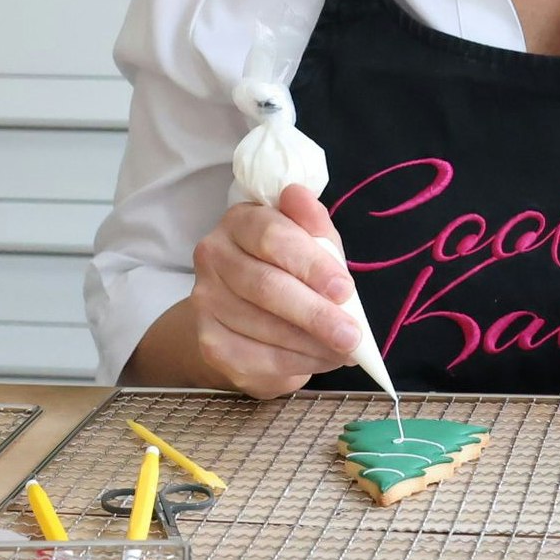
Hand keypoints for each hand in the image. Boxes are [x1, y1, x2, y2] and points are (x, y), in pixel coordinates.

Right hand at [184, 186, 367, 398]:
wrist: (244, 315)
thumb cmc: (287, 269)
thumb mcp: (308, 241)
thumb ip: (311, 223)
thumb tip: (300, 195)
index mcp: (239, 222)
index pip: (271, 237)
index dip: (311, 265)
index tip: (345, 289)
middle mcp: (213, 257)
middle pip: (266, 286)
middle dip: (315, 314)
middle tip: (352, 336)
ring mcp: (206, 302)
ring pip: (264, 328)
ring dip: (313, 344)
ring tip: (346, 350)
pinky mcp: (212, 344)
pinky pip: (259, 359)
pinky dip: (299, 363)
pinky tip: (323, 360)